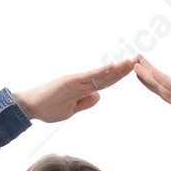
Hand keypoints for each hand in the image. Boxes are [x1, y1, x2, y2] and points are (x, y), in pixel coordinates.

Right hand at [12, 60, 134, 122]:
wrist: (30, 107)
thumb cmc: (47, 109)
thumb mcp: (71, 110)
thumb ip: (85, 103)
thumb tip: (98, 97)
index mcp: (83, 89)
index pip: (106, 82)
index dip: (119, 76)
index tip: (133, 71)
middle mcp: (82, 82)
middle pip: (107, 76)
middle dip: (123, 70)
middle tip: (139, 60)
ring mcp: (77, 81)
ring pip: (101, 74)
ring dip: (117, 69)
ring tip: (131, 62)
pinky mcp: (70, 81)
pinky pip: (90, 77)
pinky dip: (102, 72)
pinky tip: (113, 67)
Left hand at [132, 56, 170, 144]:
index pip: (163, 92)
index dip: (150, 83)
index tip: (138, 74)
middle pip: (160, 85)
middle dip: (146, 73)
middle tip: (134, 60)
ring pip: (164, 85)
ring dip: (150, 74)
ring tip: (137, 62)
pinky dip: (163, 81)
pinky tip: (153, 73)